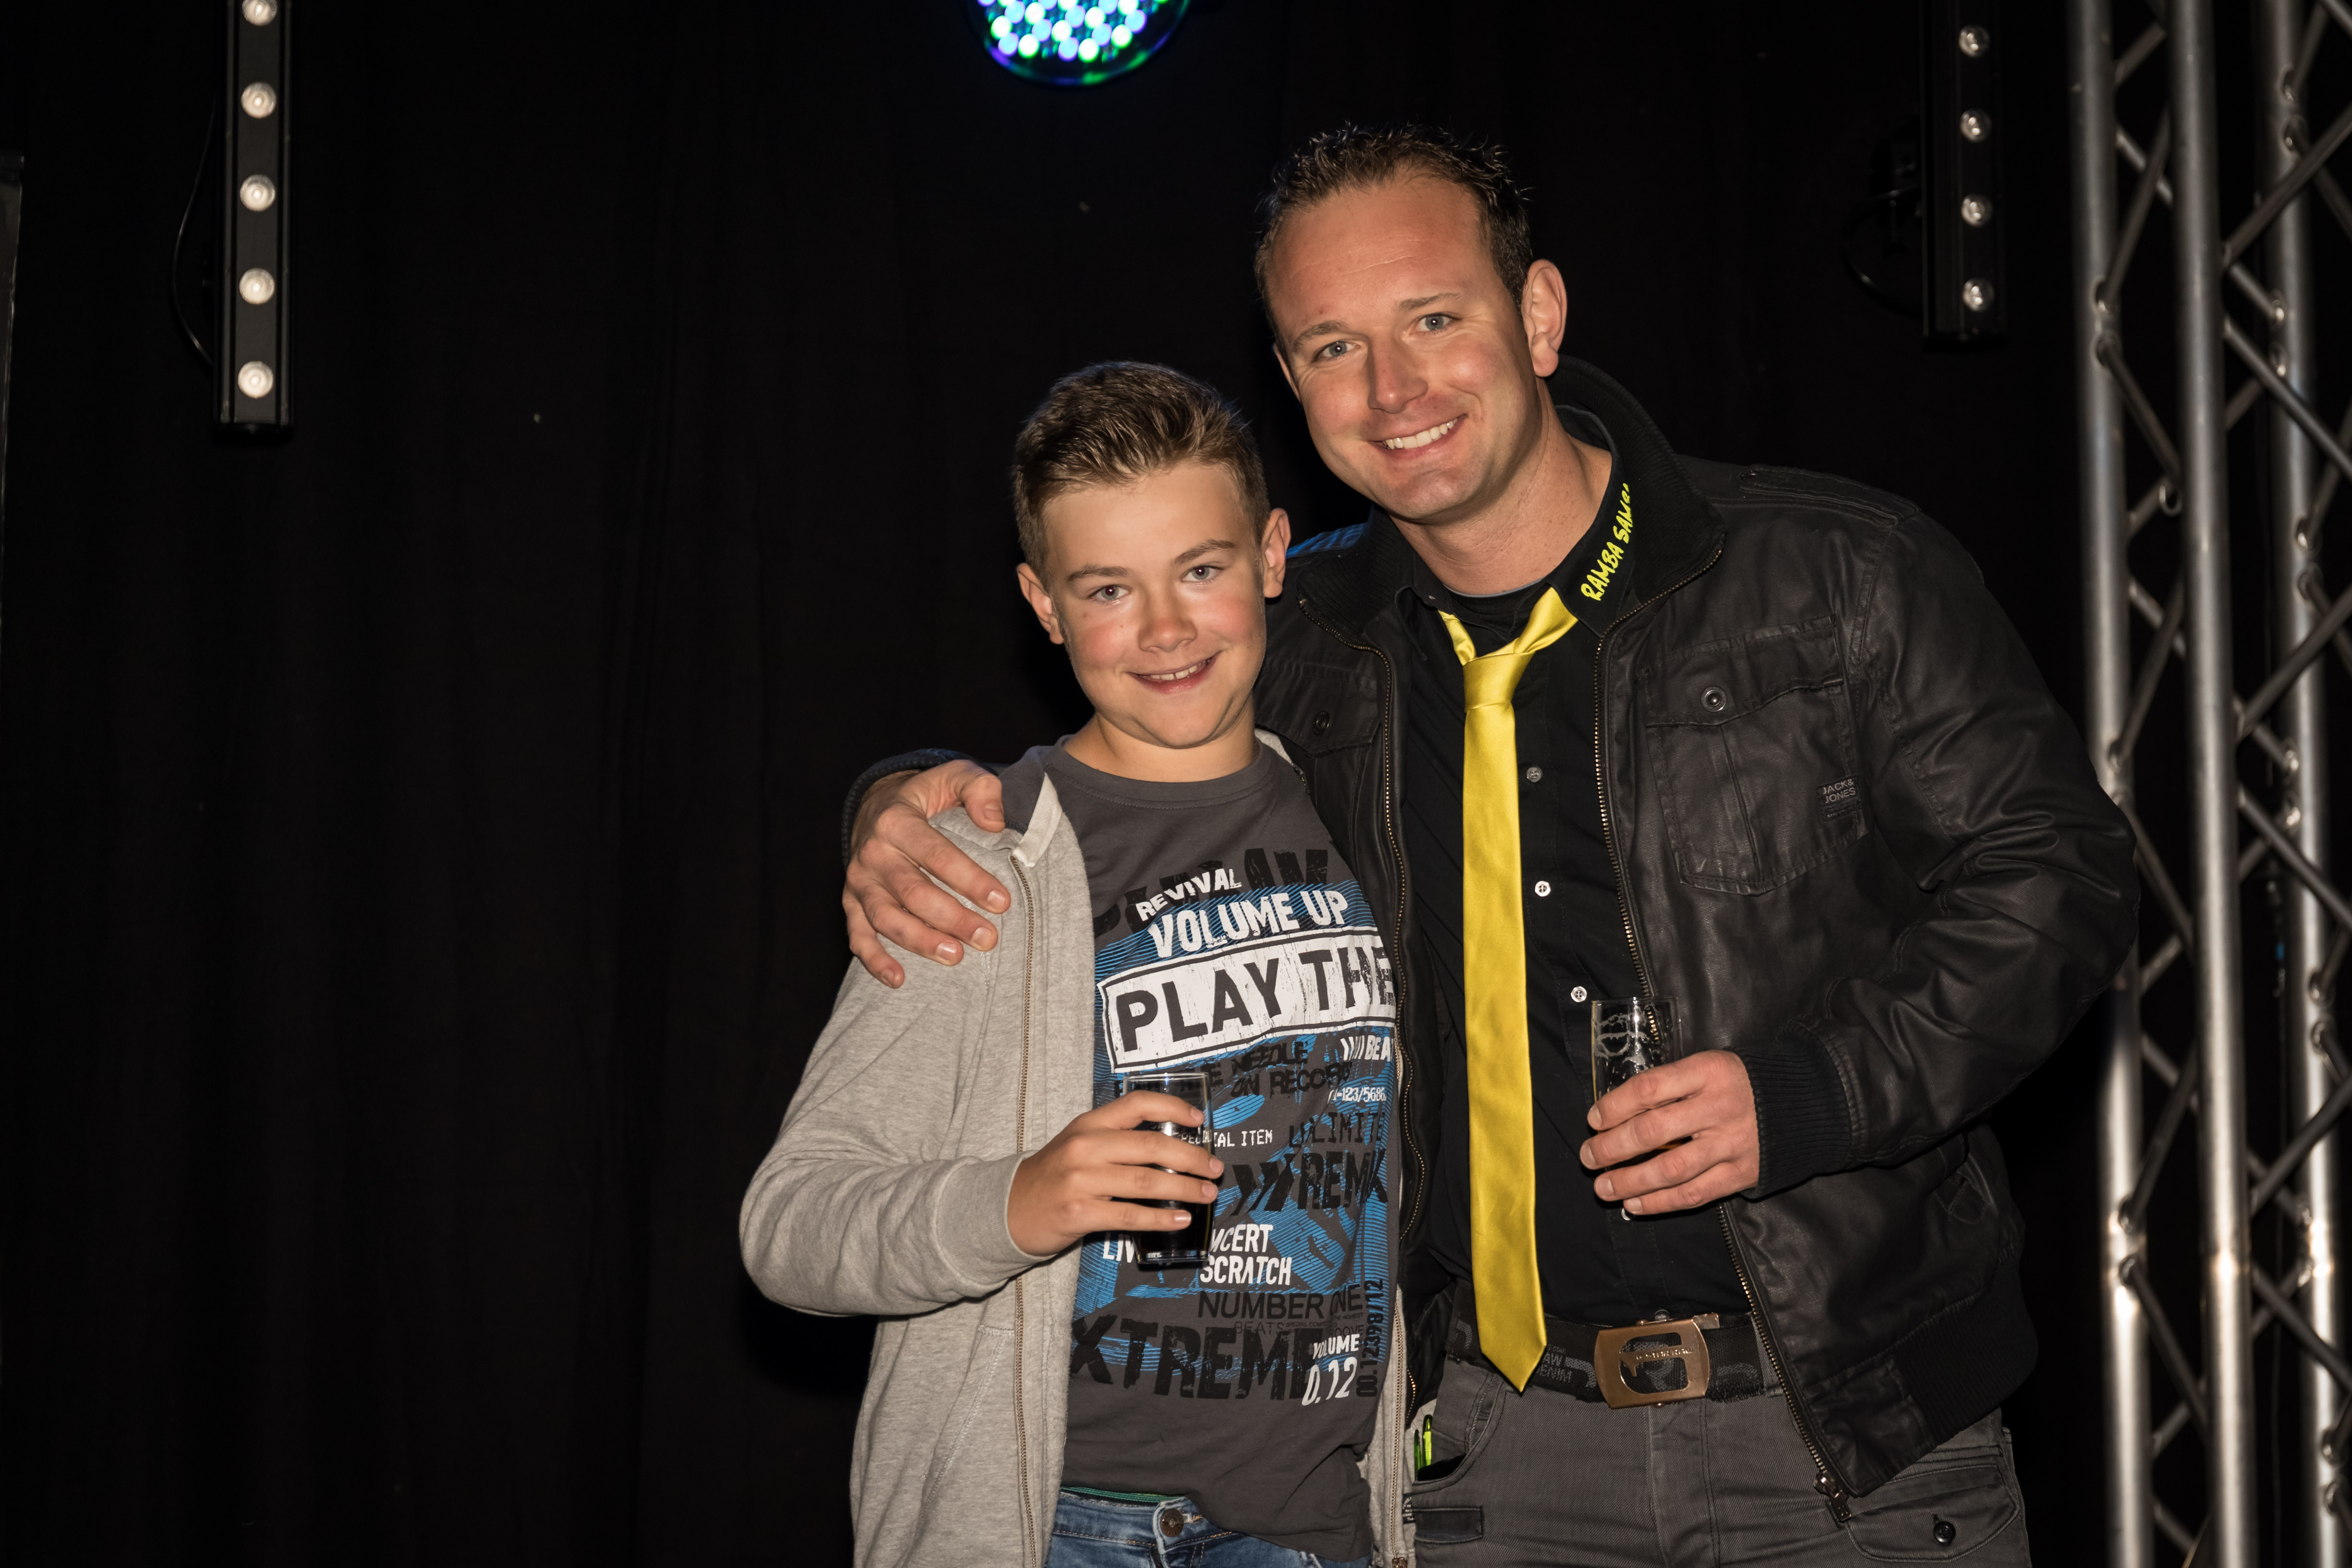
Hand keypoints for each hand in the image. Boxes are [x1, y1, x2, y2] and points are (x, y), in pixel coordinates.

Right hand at [844, 761, 1009, 986]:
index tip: (1002, 902)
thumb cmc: (927, 795)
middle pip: (912, 892)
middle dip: (952, 918)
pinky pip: (858, 934)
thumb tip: (994, 822)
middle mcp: (873, 853)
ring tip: (955, 957)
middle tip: (988, 938)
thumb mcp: (955, 775)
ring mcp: (860, 881)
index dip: (969, 879)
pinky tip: (898, 979)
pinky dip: (874, 959)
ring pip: (885, 918)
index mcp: (897, 821)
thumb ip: (979, 788)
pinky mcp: (852, 902)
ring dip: (919, 941)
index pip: (936, 854)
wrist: (878, 804)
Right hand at [1007, 1092, 1224, 1256]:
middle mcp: (1085, 1147)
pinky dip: (1160, 1218)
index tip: (1199, 1120)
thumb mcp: (1079, 1145)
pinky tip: (1181, 1220)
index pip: (1137, 1104)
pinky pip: (1129, 1215)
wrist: (1008, 1208)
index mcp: (1089, 1124)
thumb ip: (1116, 1140)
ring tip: (1207, 1193)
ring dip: (1183, 1188)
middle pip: (1150, 1146)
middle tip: (1214, 1167)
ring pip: (1145, 1182)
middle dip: (1190, 1157)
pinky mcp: (1079, 1212)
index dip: (1173, 1108)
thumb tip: (1173, 1148)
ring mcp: (1081, 1180)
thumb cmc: (1054, 1176)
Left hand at [1579, 1049, 1758, 1214]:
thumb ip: (1670, 1085)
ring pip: (1670, 1169)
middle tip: (1589, 1157)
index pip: (1648, 1088)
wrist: (1805, 1101)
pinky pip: (1694, 1194)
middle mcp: (1719, 1107)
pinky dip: (1660, 1202)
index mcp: (1707, 1072)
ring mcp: (1732, 1143)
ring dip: (1630, 1181)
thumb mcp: (1708, 1067)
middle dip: (1612, 1148)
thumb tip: (1616, 1112)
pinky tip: (1635, 1204)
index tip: (1593, 1119)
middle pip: (1653, 1131)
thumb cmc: (1740, 1082)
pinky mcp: (1743, 1173)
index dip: (1614, 1106)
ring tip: (1603, 1187)